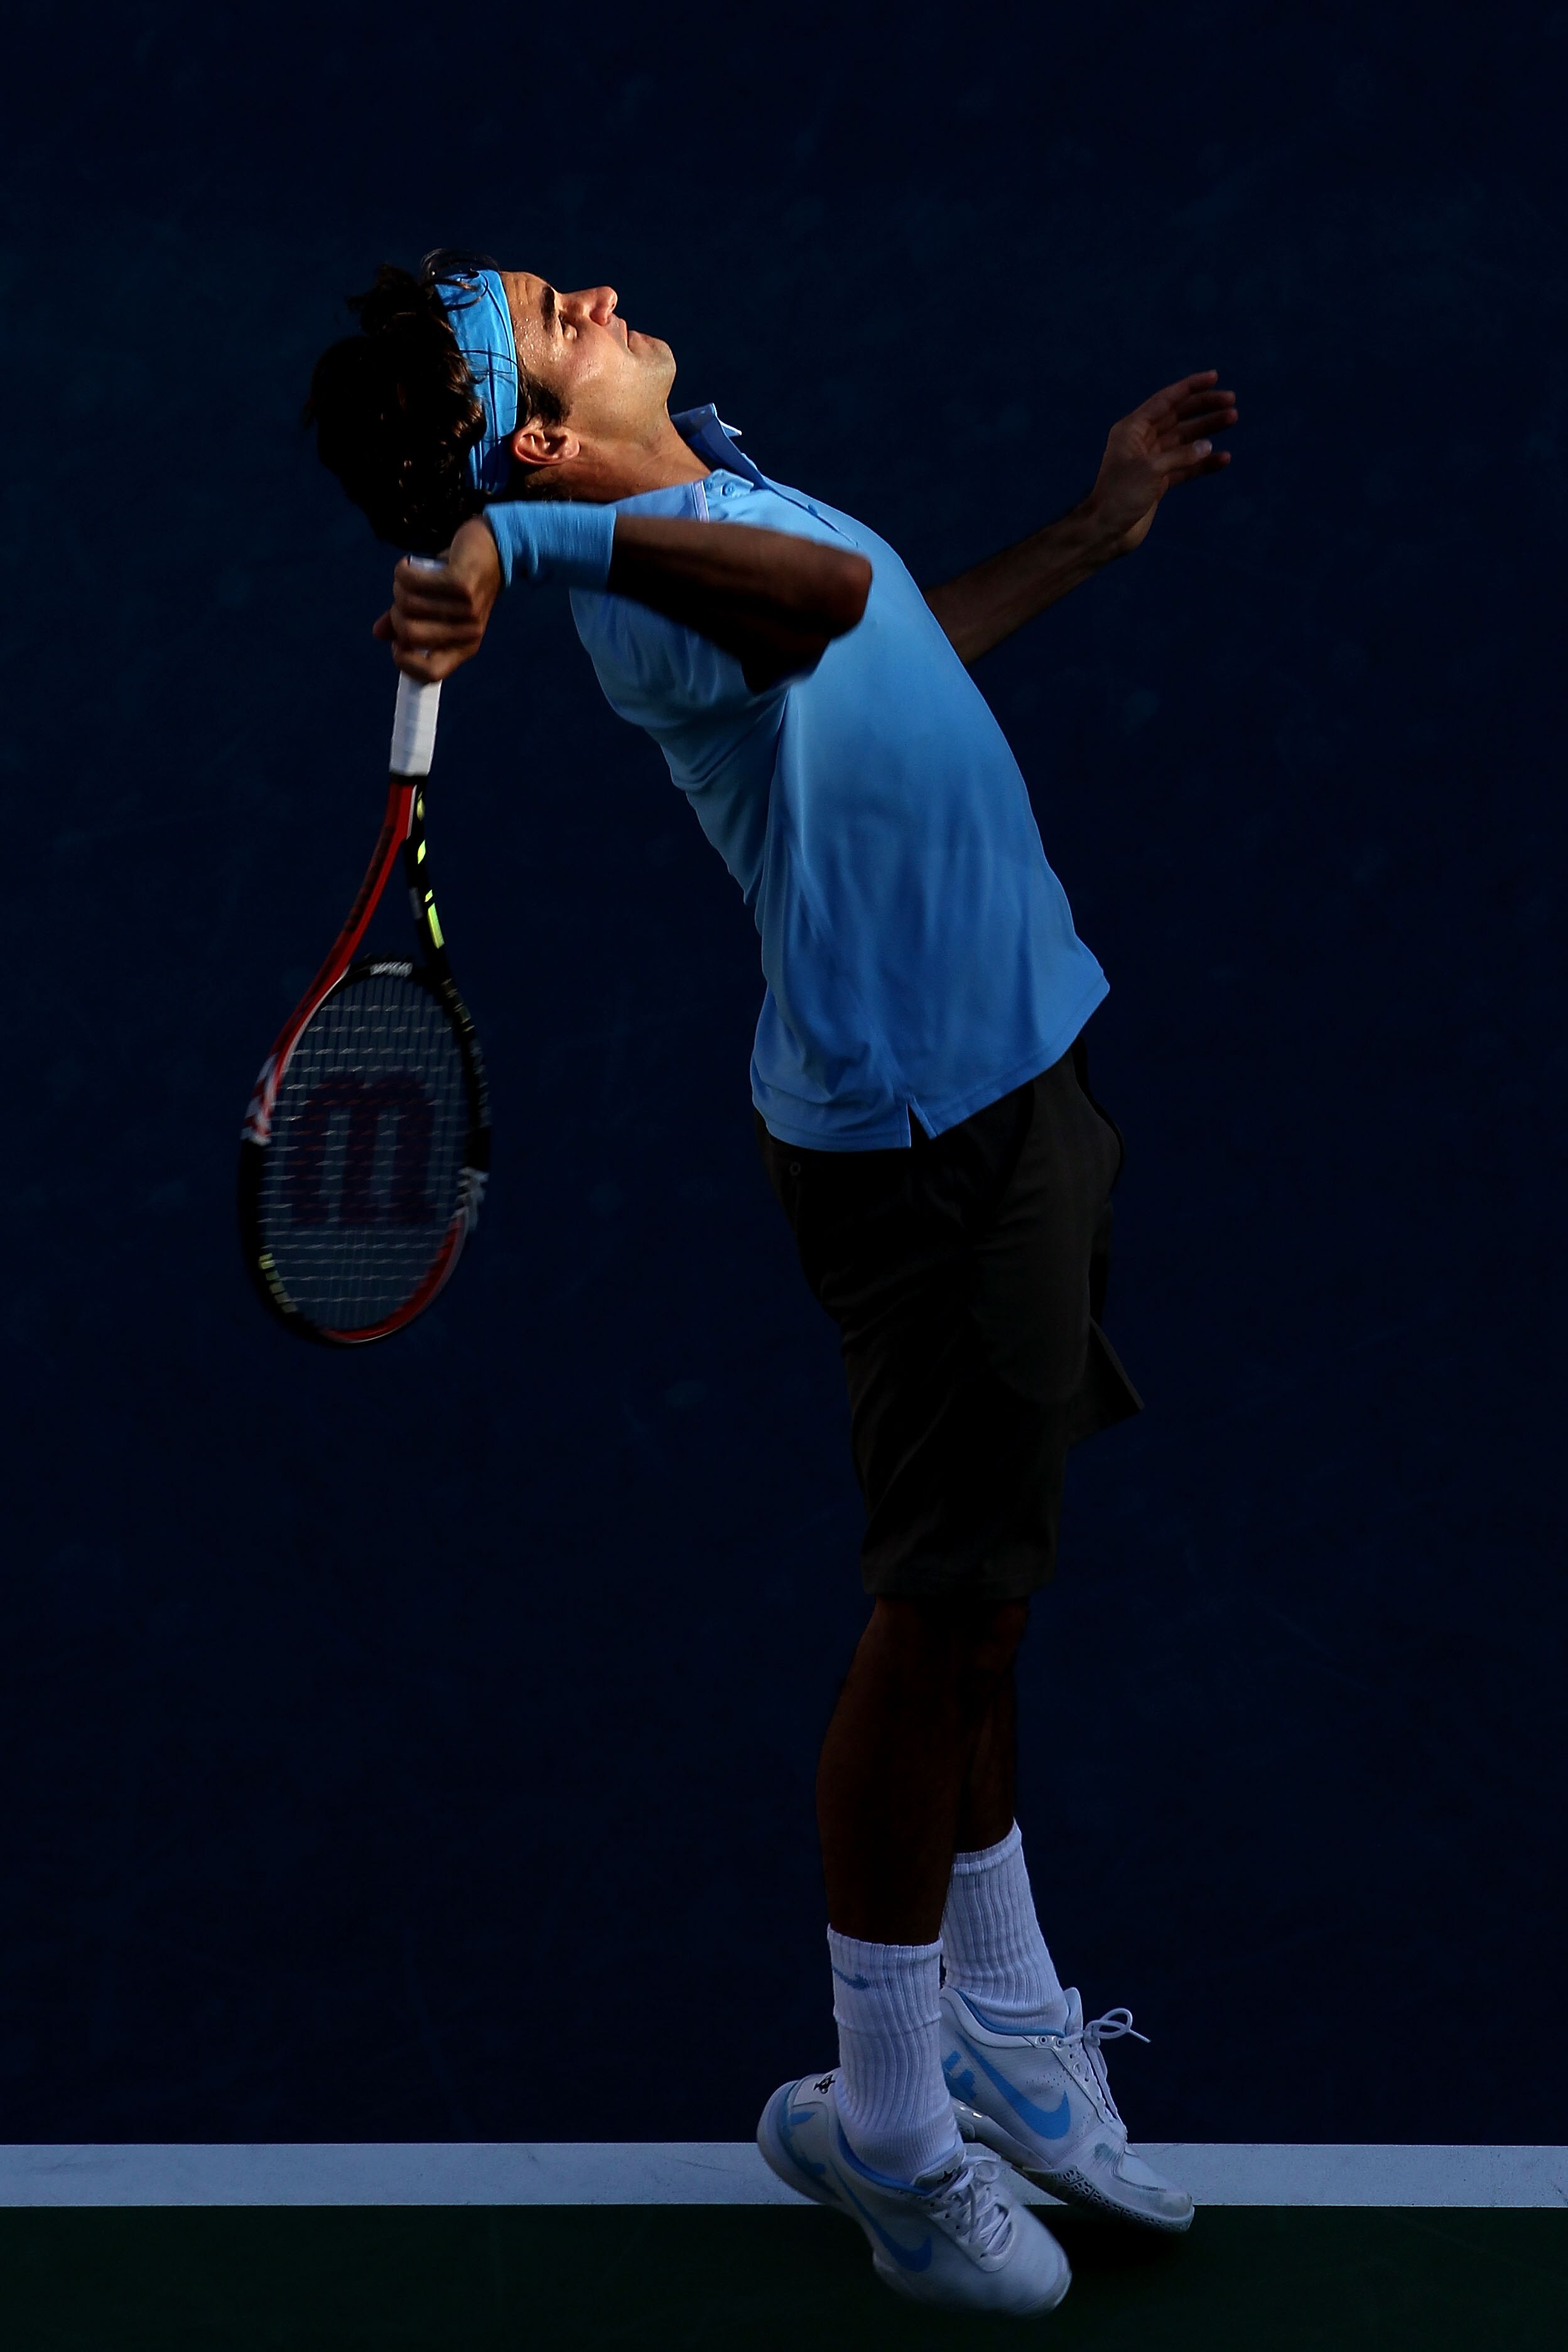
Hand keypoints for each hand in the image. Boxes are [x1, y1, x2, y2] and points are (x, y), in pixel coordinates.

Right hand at [372, 515, 502, 681]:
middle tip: (402, 597)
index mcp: (464, 647)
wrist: (491, 548)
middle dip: (396, 613)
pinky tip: (408, 564)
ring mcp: (467, 609)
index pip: (431, 673)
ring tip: (410, 576)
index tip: (397, 642)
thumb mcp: (434, 605)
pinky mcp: (461, 583)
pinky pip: (413, 582)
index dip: (404, 662)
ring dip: (400, 586)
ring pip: (408, 604)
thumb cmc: (457, 580)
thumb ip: (409, 620)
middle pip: (410, 634)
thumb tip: (379, 633)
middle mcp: (469, 633)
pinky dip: (403, 571)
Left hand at [1085, 371, 1237, 557]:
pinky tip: (1223, 459)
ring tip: (1232, 419)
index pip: (1166, 401)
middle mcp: (1142, 441)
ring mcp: (1151, 461)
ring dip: (1207, 430)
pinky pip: (1186, 466)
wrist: (1106, 532)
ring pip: (1185, 440)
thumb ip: (1180, 456)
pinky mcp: (1158, 482)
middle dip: (1204, 407)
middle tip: (1231, 402)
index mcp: (1132, 429)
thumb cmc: (1120, 497)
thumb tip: (1207, 446)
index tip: (1215, 377)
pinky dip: (1203, 462)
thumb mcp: (1150, 470)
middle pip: (1178, 416)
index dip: (1190, 387)